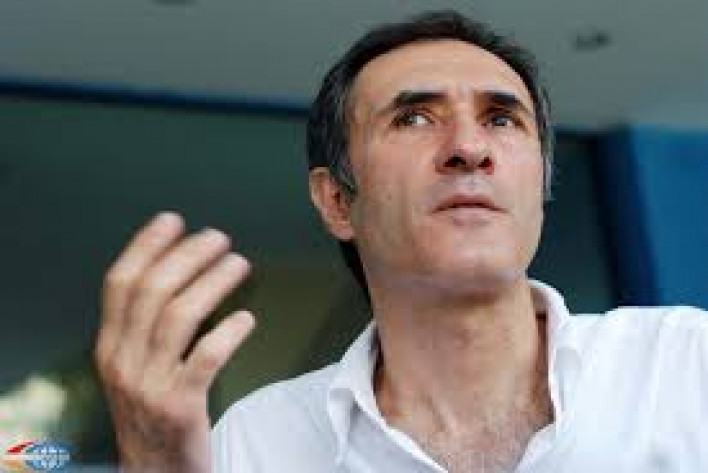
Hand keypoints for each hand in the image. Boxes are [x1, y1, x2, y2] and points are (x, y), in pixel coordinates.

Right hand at [94, 212, 254, 472]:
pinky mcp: (180, 408)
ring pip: (179, 317)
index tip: (173, 220)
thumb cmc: (152, 412)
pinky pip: (205, 358)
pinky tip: (246, 318)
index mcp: (110, 346)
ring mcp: (149, 385)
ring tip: (238, 264)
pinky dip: (228, 332)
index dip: (145, 245)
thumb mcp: (134, 368)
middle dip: (187, 255)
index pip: (119, 283)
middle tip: (219, 237)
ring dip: (212, 282)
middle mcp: (123, 361)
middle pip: (152, 291)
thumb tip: (181, 271)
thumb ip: (145, 328)